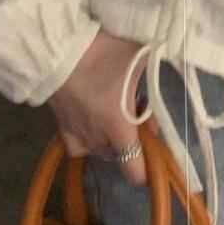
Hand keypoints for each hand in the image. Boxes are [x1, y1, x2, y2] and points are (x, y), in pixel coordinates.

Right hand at [51, 30, 149, 183]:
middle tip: (136, 112)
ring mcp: (78, 138)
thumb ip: (154, 74)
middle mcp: (98, 141)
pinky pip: (81, 145)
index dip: (150, 167)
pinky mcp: (62, 131)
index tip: (156, 146)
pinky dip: (90, 137)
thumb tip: (164, 78)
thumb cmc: (102, 55)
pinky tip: (91, 119)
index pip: (136, 172)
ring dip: (112, 137)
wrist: (59, 52)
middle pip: (123, 156)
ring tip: (113, 110)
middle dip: (134, 139)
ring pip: (103, 149)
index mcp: (119, 130)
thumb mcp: (138, 57)